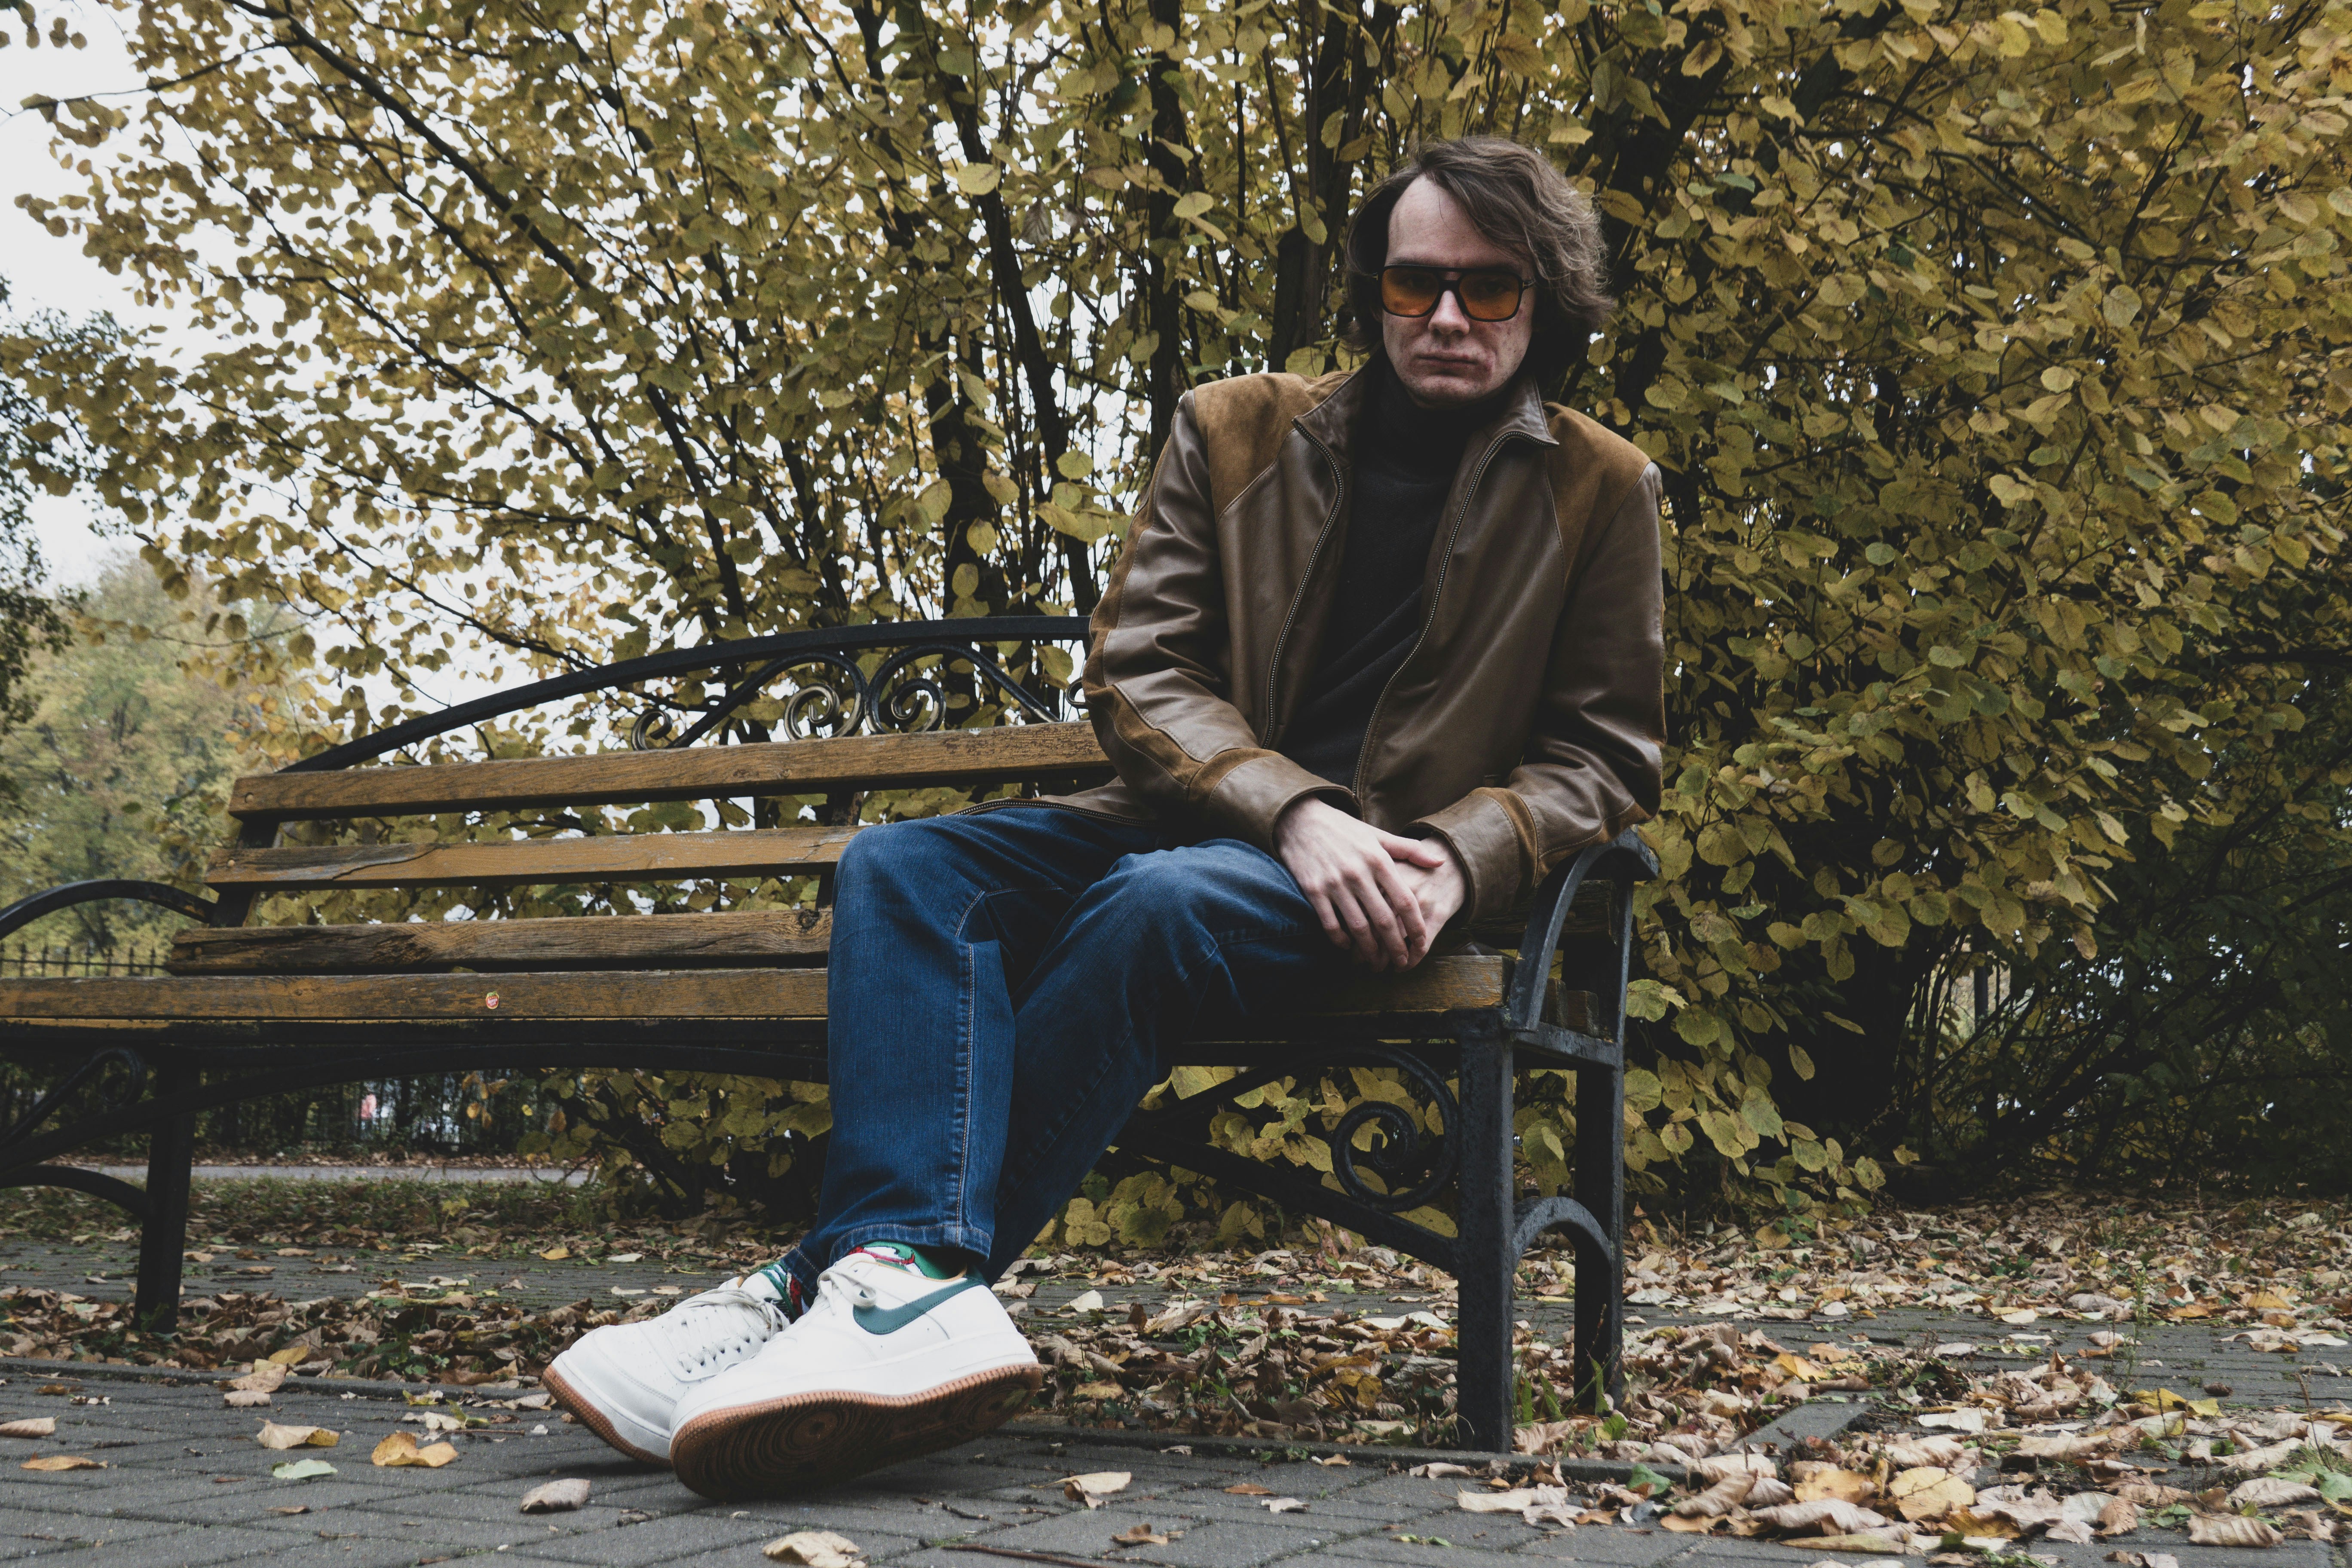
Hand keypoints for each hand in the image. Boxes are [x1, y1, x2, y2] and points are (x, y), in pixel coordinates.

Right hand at [1273, 798, 1460, 971]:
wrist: (1300, 820)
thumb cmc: (1343, 829)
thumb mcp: (1378, 835)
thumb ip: (1410, 850)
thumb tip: (1440, 862)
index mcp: (1378, 859)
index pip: (1404, 900)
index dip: (1415, 926)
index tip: (1421, 943)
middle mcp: (1358, 873)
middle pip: (1384, 920)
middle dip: (1395, 947)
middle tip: (1401, 962)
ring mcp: (1334, 883)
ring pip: (1358, 927)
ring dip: (1370, 950)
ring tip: (1377, 962)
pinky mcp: (1313, 891)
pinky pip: (1330, 924)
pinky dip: (1341, 940)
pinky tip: (1348, 947)